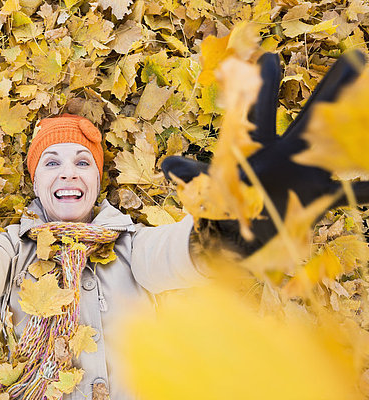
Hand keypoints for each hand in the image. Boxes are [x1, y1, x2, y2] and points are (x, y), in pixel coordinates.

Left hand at [162, 51, 368, 254]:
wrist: (233, 243)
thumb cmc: (219, 212)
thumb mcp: (203, 191)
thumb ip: (190, 175)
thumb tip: (166, 164)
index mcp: (257, 148)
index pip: (262, 110)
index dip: (264, 84)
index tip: (269, 58)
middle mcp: (286, 156)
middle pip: (311, 118)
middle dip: (330, 91)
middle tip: (352, 62)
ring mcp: (305, 175)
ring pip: (334, 146)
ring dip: (354, 130)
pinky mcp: (318, 200)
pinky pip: (350, 191)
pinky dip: (368, 185)